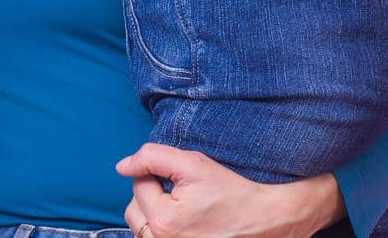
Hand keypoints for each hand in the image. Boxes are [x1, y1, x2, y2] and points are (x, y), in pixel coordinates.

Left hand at [115, 144, 342, 237]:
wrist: (265, 219)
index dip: (157, 174)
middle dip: (151, 195)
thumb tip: (122, 166)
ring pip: (142, 227)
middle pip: (134, 210)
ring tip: (181, 207)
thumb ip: (153, 157)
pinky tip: (183, 221)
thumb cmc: (231, 191)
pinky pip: (155, 237)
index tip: (181, 178)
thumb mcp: (193, 164)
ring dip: (154, 213)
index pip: (138, 185)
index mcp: (164, 221)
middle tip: (180, 192)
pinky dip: (163, 228)